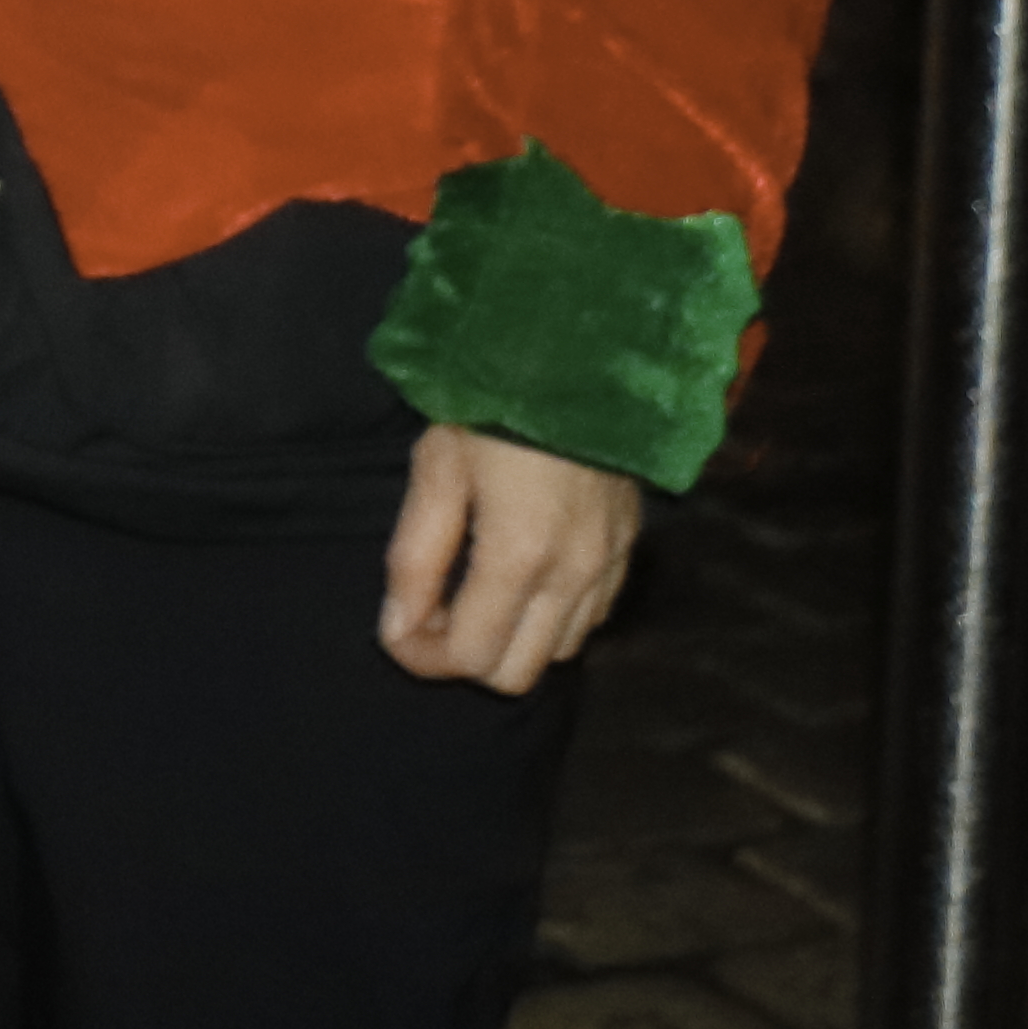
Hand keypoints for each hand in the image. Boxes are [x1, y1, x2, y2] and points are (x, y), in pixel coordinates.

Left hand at [379, 423, 646, 691]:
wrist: (577, 354)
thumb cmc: (492, 403)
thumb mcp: (435, 470)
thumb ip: (415, 559)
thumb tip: (398, 631)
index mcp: (520, 557)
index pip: (471, 657)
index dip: (423, 657)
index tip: (398, 630)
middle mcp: (574, 575)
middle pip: (516, 674)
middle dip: (465, 658)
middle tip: (433, 616)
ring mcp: (609, 565)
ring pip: (557, 653)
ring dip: (510, 640)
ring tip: (474, 595)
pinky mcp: (629, 549)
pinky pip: (591, 618)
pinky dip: (552, 618)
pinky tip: (522, 580)